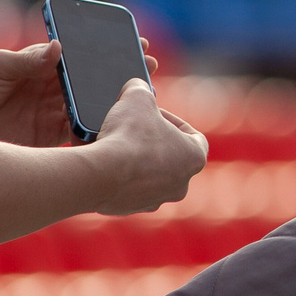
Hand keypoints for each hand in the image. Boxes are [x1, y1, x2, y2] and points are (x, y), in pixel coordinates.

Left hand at [0, 39, 161, 146]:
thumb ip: (24, 61)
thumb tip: (56, 48)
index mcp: (39, 68)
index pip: (80, 57)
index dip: (106, 51)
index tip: (132, 42)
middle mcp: (48, 92)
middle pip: (92, 82)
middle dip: (119, 75)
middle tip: (148, 67)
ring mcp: (48, 118)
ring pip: (90, 109)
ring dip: (113, 104)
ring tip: (140, 99)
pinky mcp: (44, 144)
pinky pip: (77, 140)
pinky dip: (96, 136)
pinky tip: (114, 133)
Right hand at [84, 80, 206, 213]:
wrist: (101, 174)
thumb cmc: (128, 135)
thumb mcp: (137, 97)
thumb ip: (141, 88)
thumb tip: (136, 86)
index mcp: (195, 157)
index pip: (192, 135)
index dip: (172, 120)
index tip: (154, 113)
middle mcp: (181, 184)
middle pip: (169, 156)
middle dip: (151, 140)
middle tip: (133, 126)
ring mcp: (156, 200)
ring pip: (148, 175)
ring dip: (135, 159)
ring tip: (114, 142)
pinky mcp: (130, 209)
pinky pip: (126, 188)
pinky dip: (117, 175)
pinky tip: (103, 160)